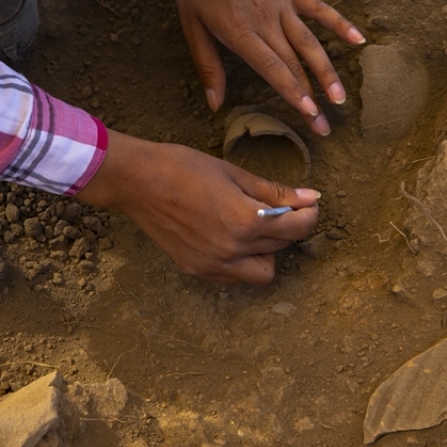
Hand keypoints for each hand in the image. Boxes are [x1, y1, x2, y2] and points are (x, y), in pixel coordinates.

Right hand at [74, 130, 319, 283]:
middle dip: (288, 228)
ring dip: (266, 253)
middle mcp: (232, 251)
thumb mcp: (234, 174)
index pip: (296, 228)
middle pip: (281, 247)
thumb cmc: (184, 168)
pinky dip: (241, 264)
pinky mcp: (197, 270)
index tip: (309, 203)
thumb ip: (273, 191)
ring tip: (254, 228)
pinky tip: (232, 240)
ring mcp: (213, 265)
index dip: (309, 214)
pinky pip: (233, 278)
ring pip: (261, 273)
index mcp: (245, 222)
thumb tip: (309, 197)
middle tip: (280, 209)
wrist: (137, 182)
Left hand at [171, 0, 364, 135]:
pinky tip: (359, 40)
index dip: (294, 93)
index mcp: (241, 33)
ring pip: (311, 43)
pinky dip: (340, 23)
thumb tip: (215, 104)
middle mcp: (267, 21)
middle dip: (312, 97)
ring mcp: (282, 5)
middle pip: (295, 65)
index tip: (310, 114)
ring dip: (328, 72)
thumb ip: (207, 65)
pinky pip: (319, 9)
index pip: (274, 70)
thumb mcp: (191, 25)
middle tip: (325, 126)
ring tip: (341, 97)